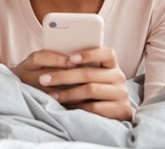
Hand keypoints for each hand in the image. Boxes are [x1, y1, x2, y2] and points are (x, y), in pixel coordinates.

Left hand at [13, 47, 132, 120]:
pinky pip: (94, 107)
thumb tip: (58, 57)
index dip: (89, 54)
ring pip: (90, 90)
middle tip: (44, 79)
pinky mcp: (119, 110)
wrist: (117, 112)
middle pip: (89, 73)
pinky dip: (78, 106)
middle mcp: (118, 77)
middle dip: (63, 76)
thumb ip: (81, 66)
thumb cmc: (98, 88)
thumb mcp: (93, 75)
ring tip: (52, 95)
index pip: (107, 53)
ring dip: (67, 93)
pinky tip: (67, 106)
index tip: (70, 58)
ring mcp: (121, 94)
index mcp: (111, 64)